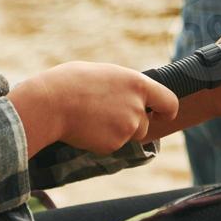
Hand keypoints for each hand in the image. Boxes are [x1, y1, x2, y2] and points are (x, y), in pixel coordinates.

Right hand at [10, 62, 177, 155]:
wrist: (50, 103)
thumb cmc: (71, 82)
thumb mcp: (105, 74)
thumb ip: (124, 87)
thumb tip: (130, 96)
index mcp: (137, 84)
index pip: (170, 102)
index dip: (167, 111)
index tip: (161, 115)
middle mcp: (137, 107)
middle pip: (144, 125)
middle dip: (130, 124)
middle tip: (106, 115)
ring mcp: (127, 128)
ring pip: (128, 136)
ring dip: (116, 132)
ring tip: (92, 118)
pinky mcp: (113, 144)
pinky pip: (112, 146)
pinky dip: (101, 141)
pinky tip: (85, 128)